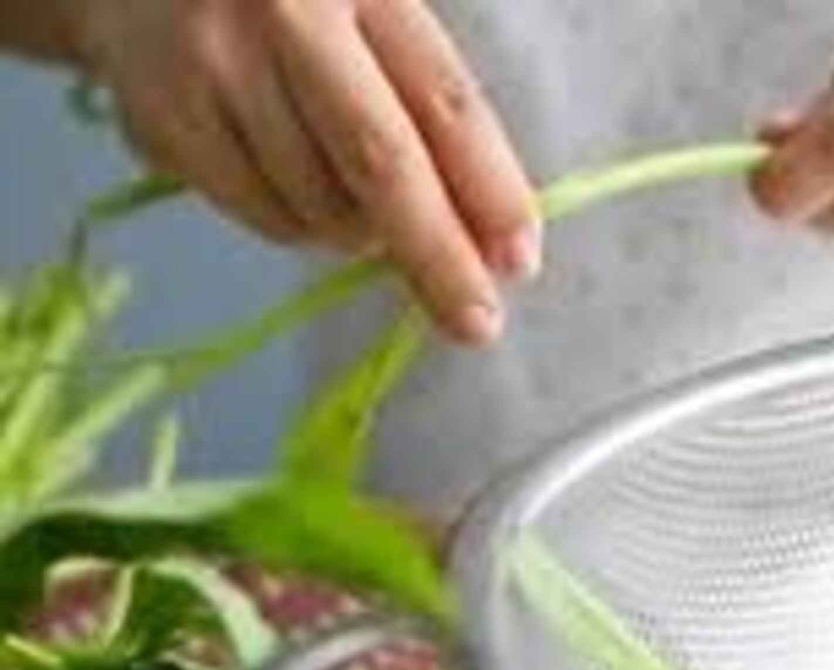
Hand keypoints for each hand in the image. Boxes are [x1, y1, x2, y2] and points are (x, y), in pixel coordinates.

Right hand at [70, 0, 539, 344]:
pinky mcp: (161, 124)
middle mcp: (279, 18)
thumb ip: (428, 102)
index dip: (489, 189)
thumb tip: (493, 236)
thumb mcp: (369, 13)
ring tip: (355, 192)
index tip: (520, 260)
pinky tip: (293, 176)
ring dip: (363, 233)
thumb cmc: (287, 1)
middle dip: (438, 258)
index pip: (440, 101)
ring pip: (320, 208)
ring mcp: (209, 71)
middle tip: (477, 323)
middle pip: (380, 167)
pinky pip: (262, 218)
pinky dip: (301, 224)